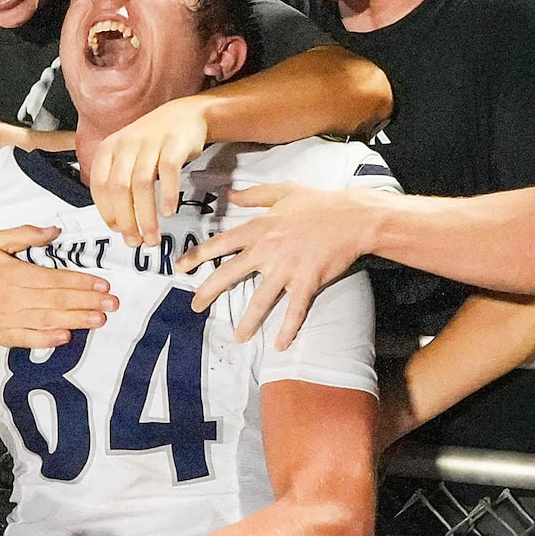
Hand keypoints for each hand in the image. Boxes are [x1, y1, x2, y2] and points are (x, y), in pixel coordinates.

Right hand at [0, 225, 113, 349]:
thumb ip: (25, 235)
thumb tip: (55, 231)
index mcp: (14, 273)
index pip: (55, 278)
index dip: (81, 282)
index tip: (103, 284)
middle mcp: (13, 297)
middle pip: (57, 300)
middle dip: (88, 302)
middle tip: (113, 303)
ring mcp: (8, 319)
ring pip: (48, 320)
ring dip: (76, 320)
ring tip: (100, 319)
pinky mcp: (2, 335)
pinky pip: (29, 339)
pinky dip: (48, 340)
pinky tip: (66, 337)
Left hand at [88, 94, 210, 247]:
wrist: (185, 115)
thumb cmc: (155, 143)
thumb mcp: (127, 156)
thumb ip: (119, 182)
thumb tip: (118, 222)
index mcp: (109, 148)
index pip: (100, 186)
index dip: (107, 212)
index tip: (118, 231)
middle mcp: (126, 144)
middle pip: (120, 188)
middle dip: (127, 220)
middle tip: (135, 241)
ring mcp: (150, 142)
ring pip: (142, 184)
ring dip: (146, 216)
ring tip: (152, 237)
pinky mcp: (173, 144)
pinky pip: (169, 171)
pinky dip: (167, 194)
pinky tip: (169, 212)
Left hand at [186, 183, 381, 347]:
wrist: (354, 217)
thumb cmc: (320, 202)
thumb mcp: (284, 190)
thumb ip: (254, 195)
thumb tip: (230, 194)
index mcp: (259, 227)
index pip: (220, 244)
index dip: (198, 256)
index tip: (180, 268)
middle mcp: (268, 249)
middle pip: (230, 274)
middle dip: (209, 292)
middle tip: (195, 307)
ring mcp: (288, 268)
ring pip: (261, 299)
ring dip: (248, 322)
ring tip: (238, 337)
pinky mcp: (308, 281)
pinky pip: (295, 311)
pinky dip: (288, 329)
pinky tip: (280, 345)